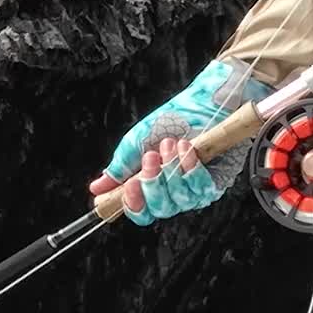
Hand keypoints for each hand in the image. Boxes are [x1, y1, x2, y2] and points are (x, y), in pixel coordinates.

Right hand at [88, 59, 274, 224]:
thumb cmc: (172, 118)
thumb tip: (96, 187)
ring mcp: (194, 191)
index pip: (140, 211)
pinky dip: (190, 168)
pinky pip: (200, 189)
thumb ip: (120, 167)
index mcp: (151, 185)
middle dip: (153, 182)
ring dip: (172, 170)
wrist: (203, 101)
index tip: (130, 184)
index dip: (133, 204)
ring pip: (179, 201)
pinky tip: (187, 148)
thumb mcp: (138, 141)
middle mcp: (172, 193)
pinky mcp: (215, 183)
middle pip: (158, 210)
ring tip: (171, 143)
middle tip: (151, 156)